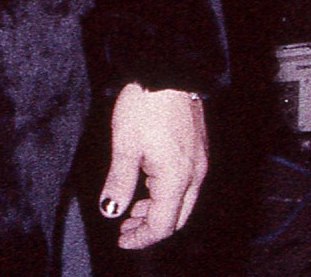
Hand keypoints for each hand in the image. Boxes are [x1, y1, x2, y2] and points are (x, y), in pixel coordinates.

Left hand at [99, 83, 207, 249]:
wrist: (168, 71)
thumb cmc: (145, 105)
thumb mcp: (124, 145)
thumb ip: (119, 182)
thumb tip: (111, 210)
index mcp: (176, 179)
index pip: (162, 225)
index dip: (142, 238)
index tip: (122, 240)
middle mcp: (194, 175)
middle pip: (176, 218)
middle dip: (150, 227)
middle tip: (125, 228)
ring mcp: (200, 162)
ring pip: (183, 202)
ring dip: (158, 211)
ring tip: (132, 208)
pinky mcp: (198, 149)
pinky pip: (186, 184)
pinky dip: (167, 193)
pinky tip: (148, 184)